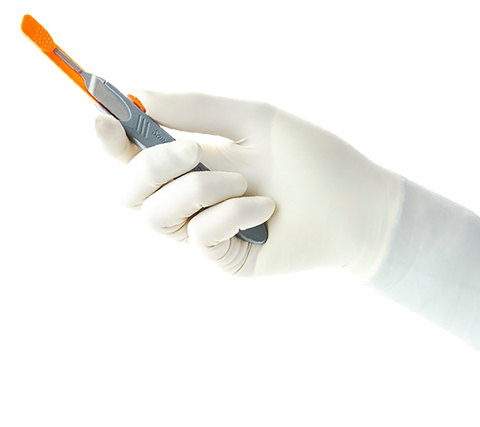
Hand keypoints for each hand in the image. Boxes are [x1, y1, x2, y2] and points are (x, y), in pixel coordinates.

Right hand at [95, 91, 402, 277]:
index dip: (111, 138)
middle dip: (150, 166)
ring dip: (198, 190)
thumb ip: (197, 108)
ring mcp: (207, 229)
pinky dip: (230, 215)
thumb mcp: (254, 120)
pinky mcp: (225, 257)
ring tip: (247, 183)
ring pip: (157, 215)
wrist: (356, 205)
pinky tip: (265, 210)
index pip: (134, 153)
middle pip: (130, 190)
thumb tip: (140, 94)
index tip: (101, 118)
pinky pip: (199, 236)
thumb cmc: (311, 157)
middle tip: (191, 150)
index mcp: (194, 160)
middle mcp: (192, 196)